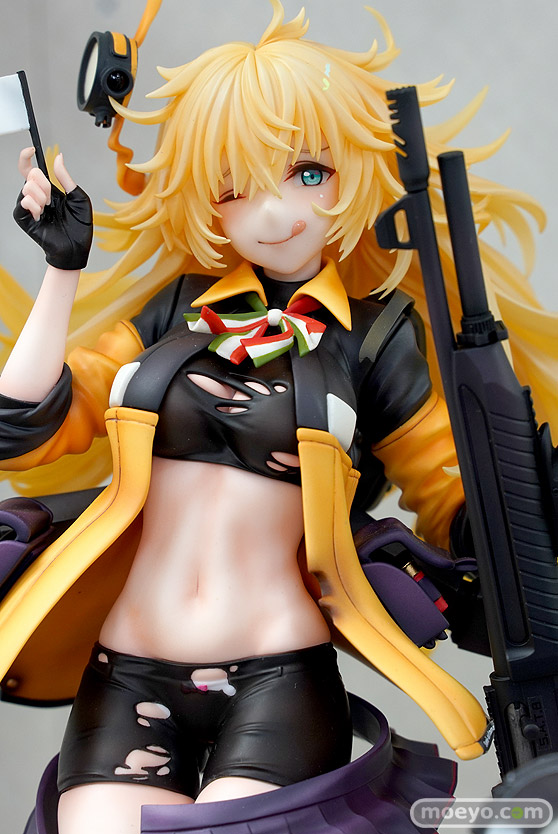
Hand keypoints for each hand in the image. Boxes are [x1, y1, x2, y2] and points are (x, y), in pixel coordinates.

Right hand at [13, 148, 92, 270]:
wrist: (76, 248)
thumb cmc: (80, 227)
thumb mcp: (78, 197)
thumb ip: (65, 177)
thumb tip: (58, 158)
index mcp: (48, 190)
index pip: (30, 169)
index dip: (26, 157)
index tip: (30, 150)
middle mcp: (37, 197)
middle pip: (30, 175)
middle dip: (45, 184)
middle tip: (53, 199)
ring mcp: (29, 207)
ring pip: (27, 187)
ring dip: (42, 196)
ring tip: (49, 209)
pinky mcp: (24, 218)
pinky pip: (23, 202)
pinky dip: (34, 205)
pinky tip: (41, 214)